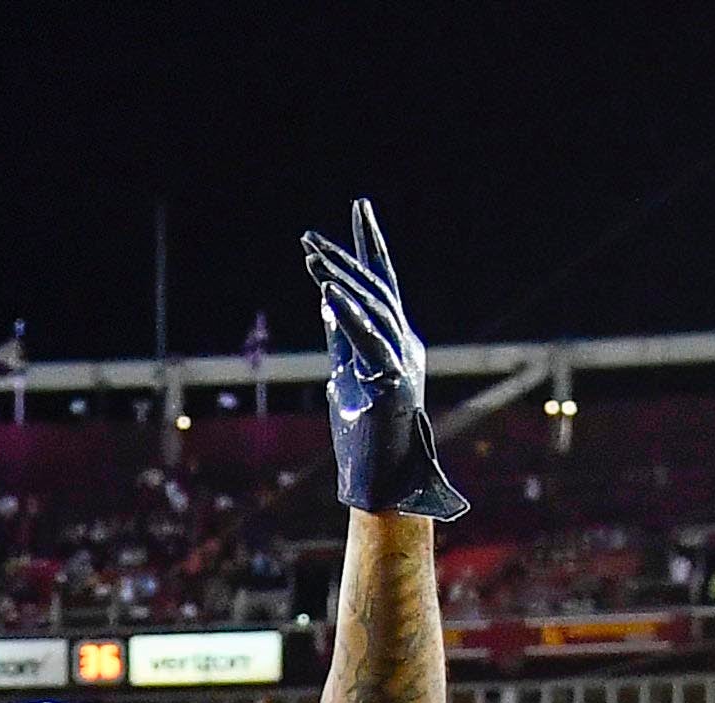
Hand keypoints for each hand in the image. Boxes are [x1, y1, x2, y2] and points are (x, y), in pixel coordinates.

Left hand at [302, 198, 464, 523]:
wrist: (382, 483)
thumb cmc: (364, 436)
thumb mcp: (346, 374)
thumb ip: (341, 338)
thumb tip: (327, 300)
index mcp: (396, 340)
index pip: (382, 283)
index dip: (370, 244)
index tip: (359, 207)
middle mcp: (405, 344)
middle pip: (375, 288)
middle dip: (343, 257)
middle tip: (309, 236)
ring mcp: (402, 363)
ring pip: (373, 309)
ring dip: (340, 279)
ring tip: (311, 255)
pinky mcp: (391, 384)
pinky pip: (369, 342)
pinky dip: (349, 315)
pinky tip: (328, 292)